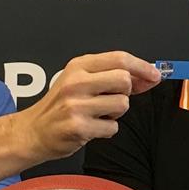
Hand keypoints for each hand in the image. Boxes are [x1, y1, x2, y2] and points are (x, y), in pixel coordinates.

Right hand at [18, 51, 160, 160]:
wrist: (34, 131)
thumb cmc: (60, 105)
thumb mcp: (80, 80)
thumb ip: (111, 75)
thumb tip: (147, 76)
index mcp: (78, 66)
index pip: (119, 58)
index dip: (142, 66)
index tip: (155, 75)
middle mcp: (76, 82)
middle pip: (124, 80)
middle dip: (126, 91)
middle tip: (111, 98)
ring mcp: (77, 105)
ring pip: (122, 104)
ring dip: (116, 112)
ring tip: (97, 113)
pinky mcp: (79, 127)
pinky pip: (113, 127)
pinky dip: (107, 129)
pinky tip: (92, 126)